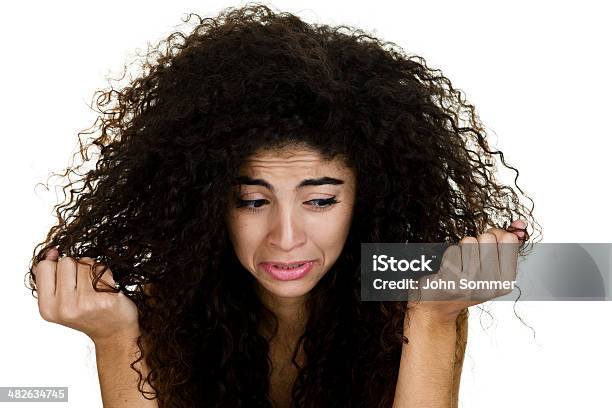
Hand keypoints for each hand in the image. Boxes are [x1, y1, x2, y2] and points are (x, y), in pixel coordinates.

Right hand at [32, 248, 139, 344]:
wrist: (114, 332)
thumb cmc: (88, 313)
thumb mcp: (61, 301)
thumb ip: (51, 277)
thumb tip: (52, 251)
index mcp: (47, 308)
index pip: (44, 266)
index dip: (56, 267)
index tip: (67, 279)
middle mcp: (64, 307)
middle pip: (66, 262)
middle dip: (76, 267)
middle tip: (83, 284)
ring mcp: (86, 304)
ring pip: (85, 262)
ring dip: (92, 269)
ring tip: (95, 286)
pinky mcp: (106, 299)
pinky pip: (102, 269)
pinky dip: (106, 273)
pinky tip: (107, 288)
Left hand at [408, 220, 525, 324]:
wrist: (439, 303)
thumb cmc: (467, 281)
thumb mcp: (493, 267)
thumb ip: (507, 245)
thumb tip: (519, 223)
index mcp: (506, 281)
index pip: (509, 239)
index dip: (496, 235)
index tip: (488, 245)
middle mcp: (491, 284)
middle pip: (487, 238)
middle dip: (477, 242)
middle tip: (471, 258)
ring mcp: (471, 283)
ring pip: (469, 241)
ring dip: (462, 248)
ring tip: (460, 264)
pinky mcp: (452, 280)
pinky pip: (453, 250)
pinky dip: (449, 255)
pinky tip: (449, 269)